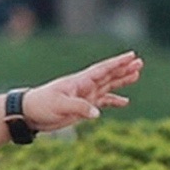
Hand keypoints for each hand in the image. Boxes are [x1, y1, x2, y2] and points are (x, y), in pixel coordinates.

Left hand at [21, 50, 143, 131]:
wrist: (30, 113)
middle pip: (109, 75)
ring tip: (137, 75)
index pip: (103, 69)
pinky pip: (103, 101)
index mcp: (80, 81)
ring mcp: (85, 95)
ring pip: (108, 86)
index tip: (131, 55)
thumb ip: (79, 107)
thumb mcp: (59, 105)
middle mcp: (85, 86)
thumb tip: (97, 113)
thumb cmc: (42, 105)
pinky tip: (125, 102)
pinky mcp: (83, 107)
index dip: (117, 63)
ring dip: (122, 81)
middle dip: (124, 69)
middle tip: (140, 62)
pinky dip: (114, 101)